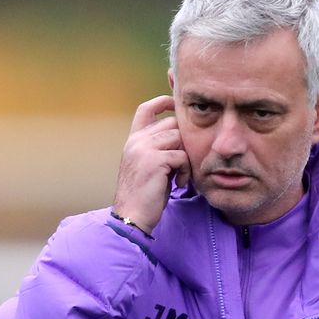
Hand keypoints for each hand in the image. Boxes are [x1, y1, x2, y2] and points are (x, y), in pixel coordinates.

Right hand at [113, 95, 189, 233]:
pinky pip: (182, 155)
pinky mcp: (155, 160)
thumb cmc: (145, 195)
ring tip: (180, 176)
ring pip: (179, 138)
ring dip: (186, 158)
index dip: (163, 102)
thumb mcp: (149, 165)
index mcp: (133, 140)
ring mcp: (144, 149)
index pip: (146, 109)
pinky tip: (178, 183)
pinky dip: (185, 170)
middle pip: (172, 124)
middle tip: (182, 164)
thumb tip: (181, 136)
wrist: (132, 216)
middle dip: (184, 141)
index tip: (176, 104)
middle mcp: (136, 141)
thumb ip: (159, 148)